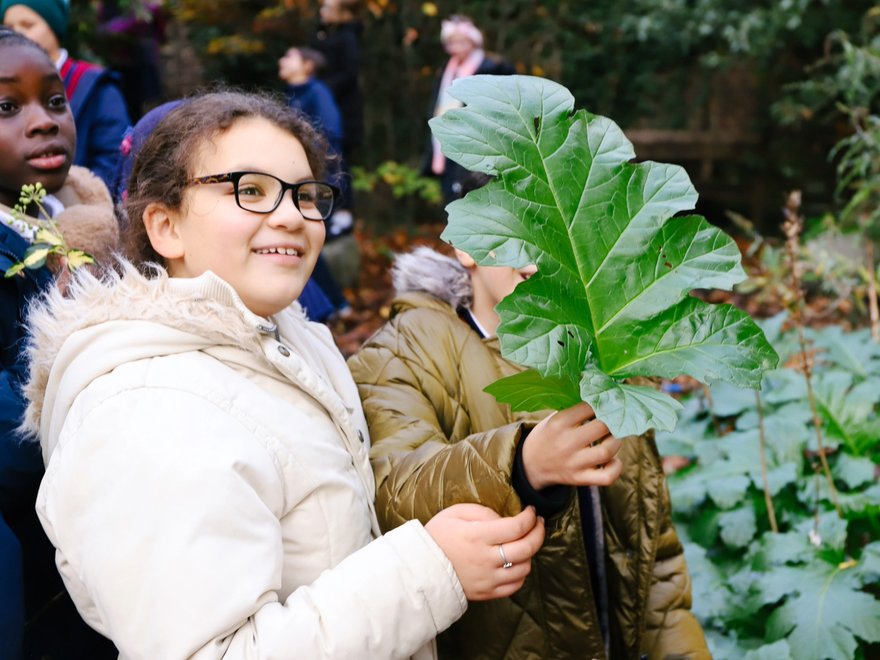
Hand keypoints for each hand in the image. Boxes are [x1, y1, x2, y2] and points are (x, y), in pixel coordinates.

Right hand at [425, 503, 544, 600]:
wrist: (420, 568)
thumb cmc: (437, 535)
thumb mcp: (455, 513)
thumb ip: (483, 512)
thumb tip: (506, 519)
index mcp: (477, 536)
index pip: (516, 527)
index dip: (530, 518)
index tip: (531, 511)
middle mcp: (485, 559)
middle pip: (526, 548)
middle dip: (539, 533)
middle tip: (538, 524)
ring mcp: (487, 579)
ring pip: (524, 568)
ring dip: (530, 554)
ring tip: (524, 542)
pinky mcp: (486, 593)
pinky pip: (515, 586)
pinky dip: (521, 573)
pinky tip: (516, 562)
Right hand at [521, 402, 622, 489]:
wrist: (531, 464)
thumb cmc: (548, 435)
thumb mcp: (553, 418)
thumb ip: (575, 410)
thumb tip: (604, 398)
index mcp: (559, 423)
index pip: (589, 406)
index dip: (601, 402)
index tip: (604, 402)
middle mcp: (567, 443)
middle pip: (603, 427)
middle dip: (613, 421)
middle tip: (614, 420)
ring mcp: (574, 463)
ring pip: (608, 451)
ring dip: (616, 441)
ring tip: (613, 437)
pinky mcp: (580, 478)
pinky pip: (607, 476)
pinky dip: (615, 467)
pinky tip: (613, 459)